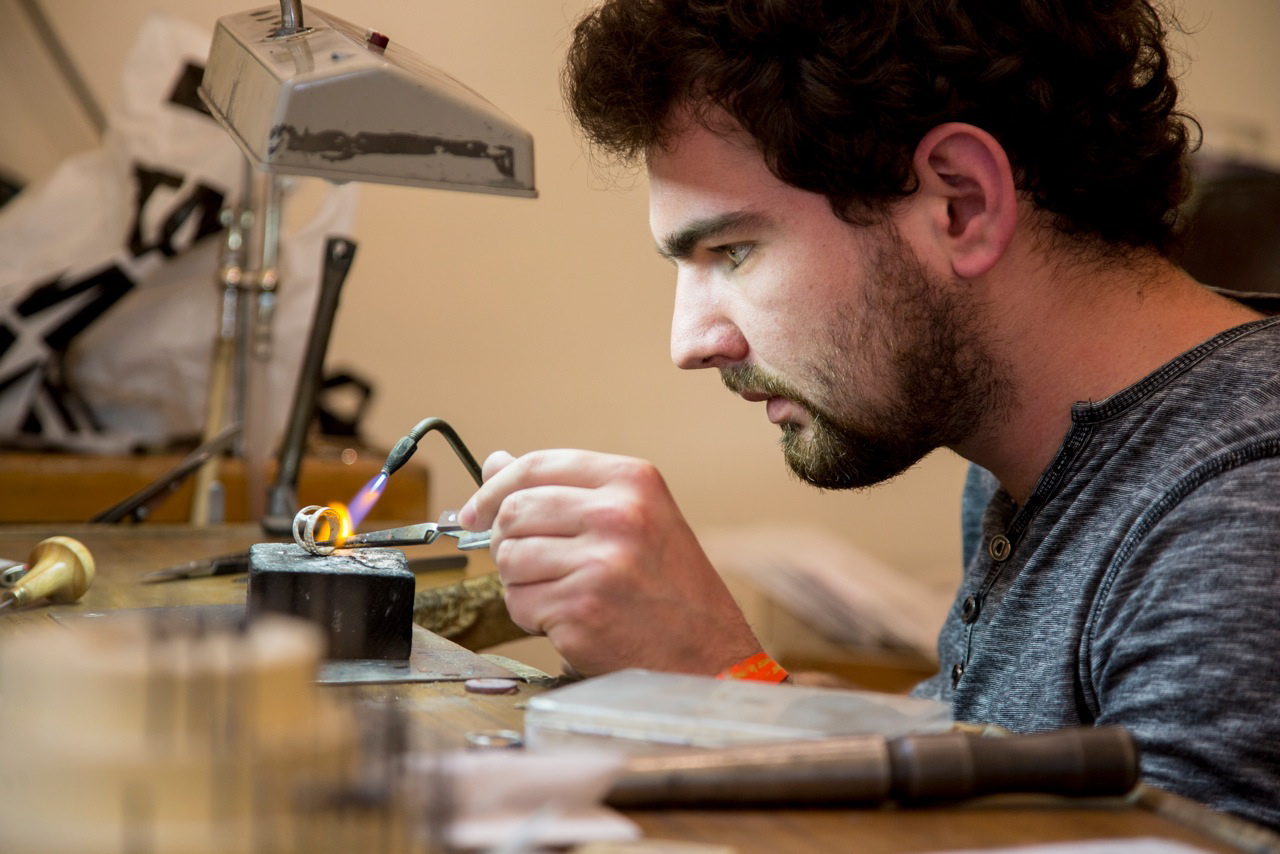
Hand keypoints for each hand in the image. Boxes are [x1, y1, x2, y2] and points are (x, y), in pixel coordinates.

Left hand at [458, 449, 762, 677]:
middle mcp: (618, 514)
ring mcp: (599, 563)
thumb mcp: (633, 518)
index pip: (537, 465)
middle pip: (514, 511)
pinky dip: (533, 616)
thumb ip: (565, 489)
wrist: (708, 654)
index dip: (494, 487)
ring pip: (509, 558)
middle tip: (533, 563)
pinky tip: (571, 619)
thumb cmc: (670, 588)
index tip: (475, 512)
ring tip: (563, 592)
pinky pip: (519, 602)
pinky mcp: (581, 609)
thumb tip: (494, 462)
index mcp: (632, 481)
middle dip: (508, 541)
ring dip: (522, 582)